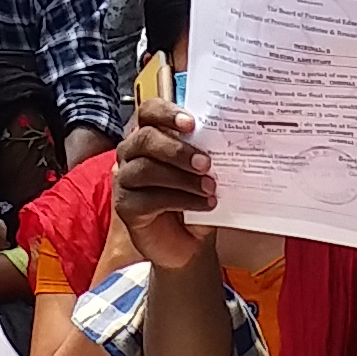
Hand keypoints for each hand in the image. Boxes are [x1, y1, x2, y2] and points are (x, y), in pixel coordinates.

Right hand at [116, 100, 218, 274]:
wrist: (188, 244)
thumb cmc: (194, 200)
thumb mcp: (204, 174)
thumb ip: (208, 155)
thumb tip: (232, 140)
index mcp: (150, 135)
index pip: (149, 111)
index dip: (167, 113)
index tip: (191, 124)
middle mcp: (131, 153)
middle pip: (145, 139)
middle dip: (178, 149)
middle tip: (206, 163)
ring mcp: (125, 179)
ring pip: (146, 169)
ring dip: (183, 178)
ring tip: (210, 187)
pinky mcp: (125, 206)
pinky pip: (149, 198)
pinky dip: (182, 200)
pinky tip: (204, 205)